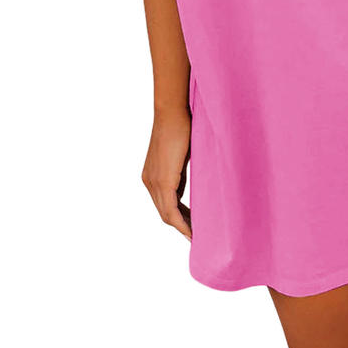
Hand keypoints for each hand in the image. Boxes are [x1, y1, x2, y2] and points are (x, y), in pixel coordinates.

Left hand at [141, 107, 191, 238]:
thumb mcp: (181, 155)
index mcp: (152, 175)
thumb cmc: (181, 126)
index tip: (192, 225)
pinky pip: (170, 210)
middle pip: (164, 213)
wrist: (173, 111)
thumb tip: (194, 183)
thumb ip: (183, 171)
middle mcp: (149, 181)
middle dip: (181, 225)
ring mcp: (154, 182)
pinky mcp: (163, 180)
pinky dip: (181, 223)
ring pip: (167, 214)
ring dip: (182, 226)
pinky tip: (192, 230)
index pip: (164, 204)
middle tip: (198, 235)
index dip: (178, 217)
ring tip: (198, 235)